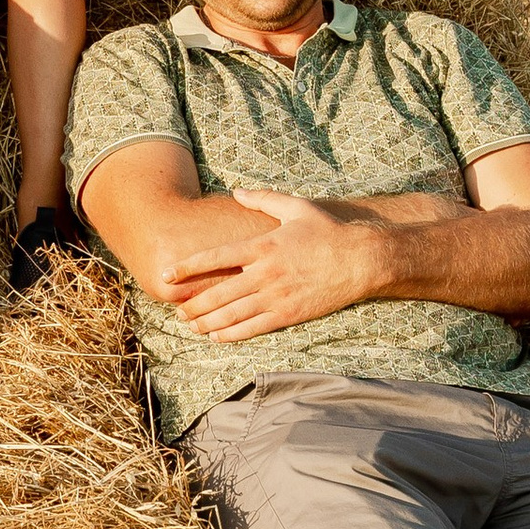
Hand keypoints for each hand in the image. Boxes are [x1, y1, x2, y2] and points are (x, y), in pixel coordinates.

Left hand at [170, 185, 392, 340]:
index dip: (188, 268)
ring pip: (232, 314)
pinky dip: (232, 334)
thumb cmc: (328, 232)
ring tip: (191, 326)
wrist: (361, 260)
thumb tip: (237, 191)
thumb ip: (264, 199)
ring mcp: (277, 296)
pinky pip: (254, 328)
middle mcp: (265, 273)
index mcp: (263, 246)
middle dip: (193, 304)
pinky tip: (217, 337)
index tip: (167, 274)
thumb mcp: (296, 208)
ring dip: (207, 322)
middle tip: (176, 310)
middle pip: (218, 292)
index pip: (215, 258)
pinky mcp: (289, 314)